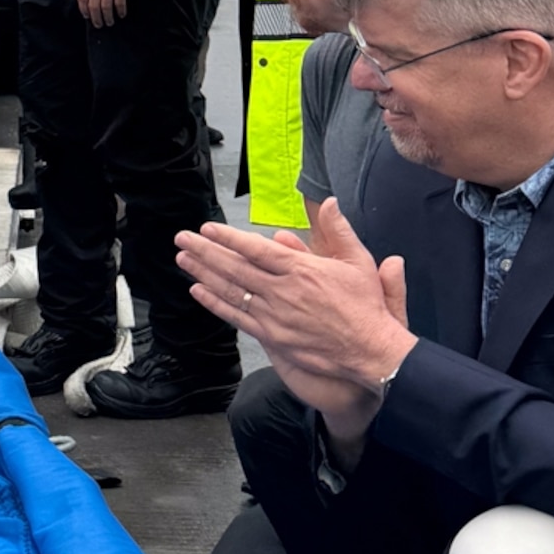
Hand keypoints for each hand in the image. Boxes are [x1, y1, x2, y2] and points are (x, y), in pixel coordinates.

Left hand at [76, 0, 133, 26]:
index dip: (84, 10)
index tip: (87, 16)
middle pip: (93, 6)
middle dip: (95, 18)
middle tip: (98, 24)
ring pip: (105, 7)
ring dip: (107, 17)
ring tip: (109, 22)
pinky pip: (119, 2)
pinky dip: (120, 10)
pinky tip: (121, 14)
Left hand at [174, 195, 414, 424]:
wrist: (370, 350)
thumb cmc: (365, 306)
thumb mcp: (359, 261)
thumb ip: (339, 230)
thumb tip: (331, 202)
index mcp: (301, 270)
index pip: (256, 249)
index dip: (228, 238)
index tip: (208, 228)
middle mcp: (283, 291)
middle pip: (235, 267)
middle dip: (205, 251)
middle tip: (183, 238)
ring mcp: (275, 315)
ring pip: (232, 291)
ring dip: (204, 273)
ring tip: (184, 259)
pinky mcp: (273, 336)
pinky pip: (238, 317)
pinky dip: (215, 303)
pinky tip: (199, 292)